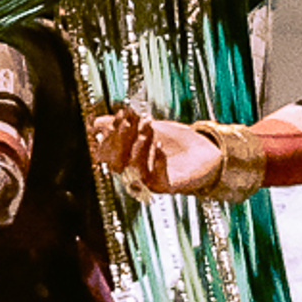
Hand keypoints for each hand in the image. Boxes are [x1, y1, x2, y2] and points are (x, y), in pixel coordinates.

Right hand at [92, 103, 223, 195]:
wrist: (204, 151)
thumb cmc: (174, 140)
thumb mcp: (146, 127)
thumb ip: (123, 124)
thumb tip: (97, 123)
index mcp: (125, 159)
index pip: (108, 151)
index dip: (111, 133)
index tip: (120, 114)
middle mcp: (133, 173)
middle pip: (115, 163)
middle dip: (120, 141)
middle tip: (129, 121)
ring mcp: (149, 181)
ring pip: (134, 170)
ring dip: (139, 147)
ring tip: (148, 128)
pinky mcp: (166, 187)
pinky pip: (156, 180)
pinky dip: (156, 162)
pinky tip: (160, 146)